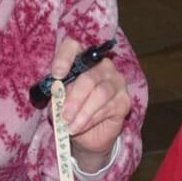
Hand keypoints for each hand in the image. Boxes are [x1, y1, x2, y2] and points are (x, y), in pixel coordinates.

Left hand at [49, 38, 130, 169]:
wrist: (88, 134)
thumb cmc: (72, 111)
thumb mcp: (59, 102)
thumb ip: (58, 95)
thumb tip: (58, 96)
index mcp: (81, 59)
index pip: (72, 47)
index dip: (64, 58)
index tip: (57, 75)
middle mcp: (102, 66)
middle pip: (88, 77)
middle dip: (74, 99)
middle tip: (64, 115)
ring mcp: (116, 82)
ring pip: (100, 94)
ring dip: (82, 113)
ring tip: (70, 126)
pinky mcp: (124, 100)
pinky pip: (107, 108)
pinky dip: (90, 120)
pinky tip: (80, 127)